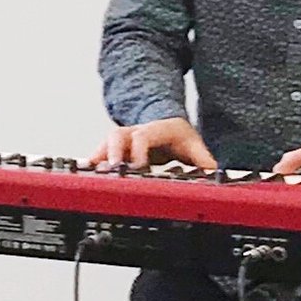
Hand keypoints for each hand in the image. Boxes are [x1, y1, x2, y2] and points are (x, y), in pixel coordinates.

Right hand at [88, 116, 217, 170]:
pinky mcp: (117, 148)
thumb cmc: (180, 138)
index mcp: (158, 130)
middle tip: (110, 169)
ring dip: (99, 155)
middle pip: (119, 135)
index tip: (137, 166)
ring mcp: (126, 138)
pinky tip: (85, 170)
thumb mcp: (195, 147)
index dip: (139, 150)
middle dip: (113, 152)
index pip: (144, 135)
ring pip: (107, 142)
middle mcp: (138, 131)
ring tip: (91, 171)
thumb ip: (204, 161)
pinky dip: (94, 160)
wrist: (170, 127)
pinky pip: (102, 150)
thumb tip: (215, 173)